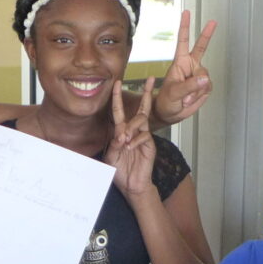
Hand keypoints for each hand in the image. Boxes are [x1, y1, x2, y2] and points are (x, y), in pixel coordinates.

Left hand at [107, 78, 156, 199]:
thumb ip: (114, 145)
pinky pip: (144, 136)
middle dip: (146, 93)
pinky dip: (135, 140)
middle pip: (141, 108)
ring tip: (124, 140)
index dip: (118, 97)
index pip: (119, 111)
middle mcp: (134, 131)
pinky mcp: (149, 145)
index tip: (117, 83)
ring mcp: (143, 137)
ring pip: (141, 120)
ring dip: (131, 127)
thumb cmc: (120, 171)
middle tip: (151, 79)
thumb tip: (121, 135)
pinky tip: (129, 147)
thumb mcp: (111, 158)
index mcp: (121, 131)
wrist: (131, 184)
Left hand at [153, 11, 215, 125]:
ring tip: (185, 98)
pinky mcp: (204, 87)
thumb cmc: (166, 101)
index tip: (186, 12)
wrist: (169, 114)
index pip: (183, 42)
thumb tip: (205, 80)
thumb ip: (189, 86)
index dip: (185, 27)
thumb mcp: (174, 93)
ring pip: (205, 78)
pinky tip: (191, 100)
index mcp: (180, 62)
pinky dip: (199, 96)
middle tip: (213, 21)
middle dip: (207, 35)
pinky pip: (207, 88)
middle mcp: (191, 66)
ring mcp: (198, 76)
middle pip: (202, 48)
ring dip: (196, 91)